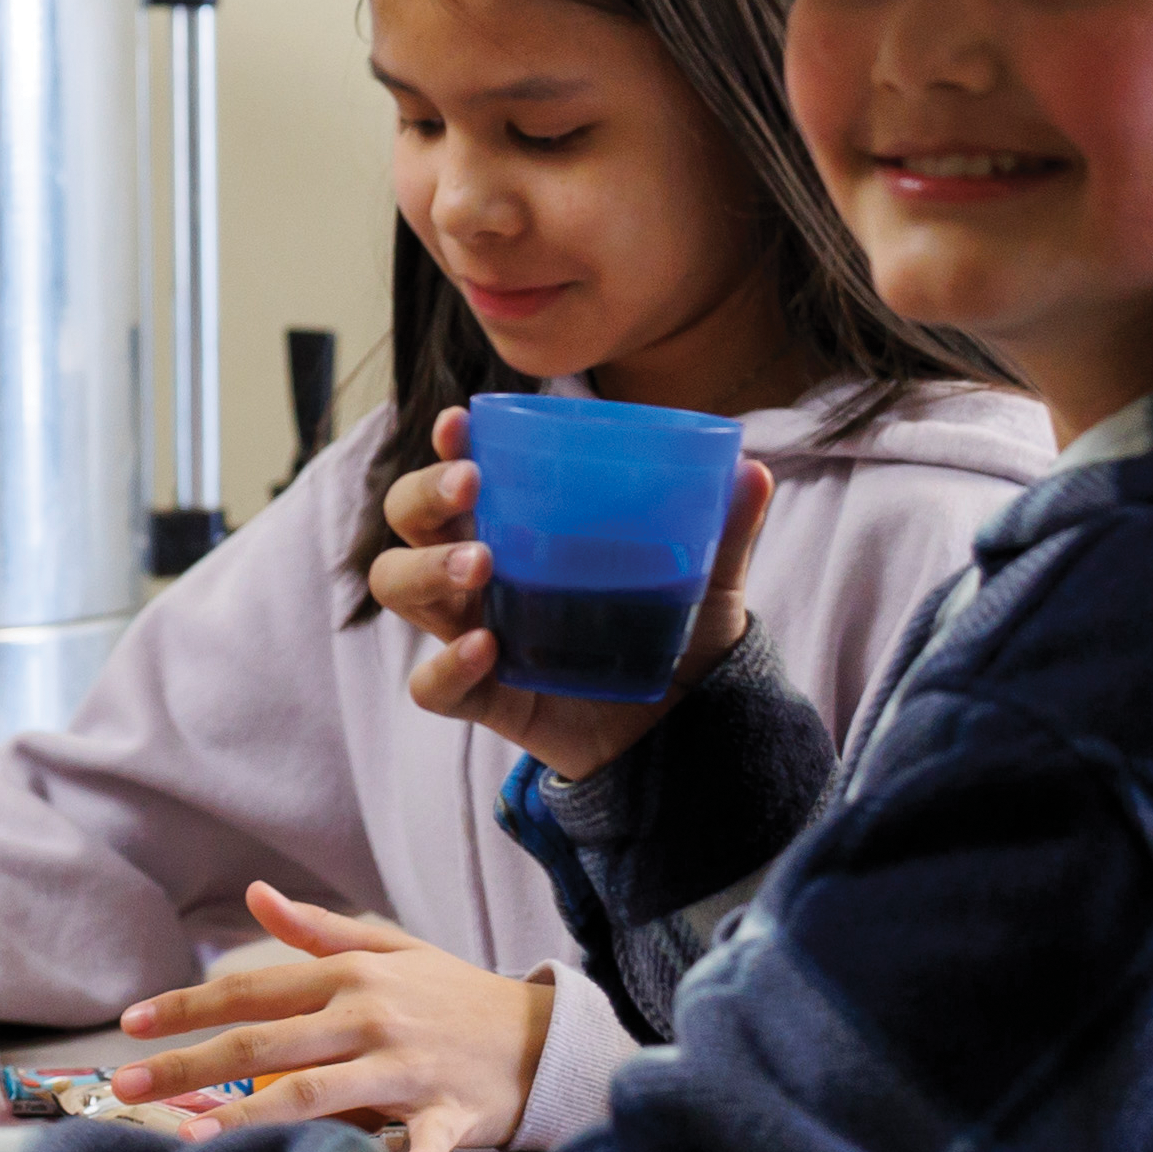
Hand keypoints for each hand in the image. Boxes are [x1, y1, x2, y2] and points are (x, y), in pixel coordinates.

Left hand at [106, 886, 549, 1151]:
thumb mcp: (389, 950)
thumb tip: (254, 893)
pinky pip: (427, 1137)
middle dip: (188, 1063)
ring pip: (316, 1091)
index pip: (252, 991)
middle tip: (125, 1082)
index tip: (131, 1024)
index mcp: (350, 977)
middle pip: (263, 1044)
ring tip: (192, 1135)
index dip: (188, 1005)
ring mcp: (407, 1064)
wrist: (542, 1034)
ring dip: (253, 1117)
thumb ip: (318, 929)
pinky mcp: (450, 1108)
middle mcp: (368, 1016)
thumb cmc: (452, 995)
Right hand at [370, 409, 773, 784]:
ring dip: (427, 568)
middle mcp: (482, 573)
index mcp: (519, 528)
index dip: (448, 444)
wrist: (684, 729)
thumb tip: (753, 469)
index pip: (462, 473)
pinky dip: (447, 666)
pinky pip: (434, 686)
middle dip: (424, 494)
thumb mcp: (707, 581)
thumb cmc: (676, 635)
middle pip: (408, 520)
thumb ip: (724, 531)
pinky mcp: (486, 696)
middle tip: (469, 486)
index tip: (457, 422)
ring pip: (400, 588)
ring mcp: (474, 632)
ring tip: (479, 564)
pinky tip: (486, 649)